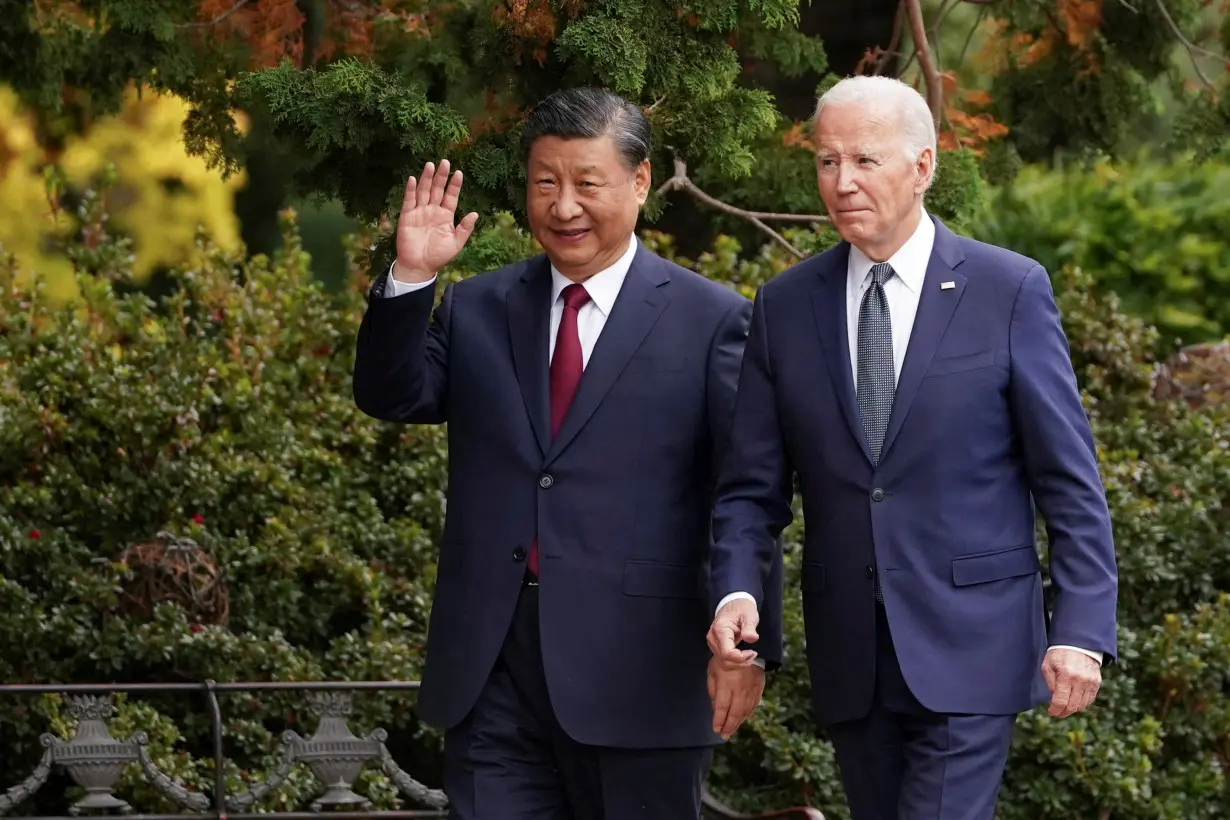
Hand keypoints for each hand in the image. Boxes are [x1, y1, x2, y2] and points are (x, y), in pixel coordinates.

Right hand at [394, 159, 478, 281]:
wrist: (419, 266)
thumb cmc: (438, 256)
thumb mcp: (456, 243)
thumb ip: (465, 228)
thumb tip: (475, 213)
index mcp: (445, 216)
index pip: (451, 197)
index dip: (454, 185)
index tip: (459, 173)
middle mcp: (433, 210)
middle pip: (437, 190)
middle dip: (441, 176)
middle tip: (445, 162)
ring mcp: (419, 212)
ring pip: (424, 191)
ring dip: (427, 178)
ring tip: (430, 165)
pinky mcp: (407, 216)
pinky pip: (409, 201)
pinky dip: (411, 190)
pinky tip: (414, 179)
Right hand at [706, 598, 759, 667]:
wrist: (733, 603)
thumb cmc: (742, 608)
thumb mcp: (749, 615)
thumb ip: (749, 627)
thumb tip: (752, 639)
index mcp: (720, 629)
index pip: (727, 653)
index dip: (741, 657)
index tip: (753, 652)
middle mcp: (713, 638)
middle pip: (724, 660)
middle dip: (740, 662)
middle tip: (753, 654)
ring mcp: (712, 642)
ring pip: (723, 662)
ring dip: (737, 664)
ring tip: (749, 655)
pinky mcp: (715, 646)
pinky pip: (723, 660)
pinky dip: (734, 662)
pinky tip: (743, 656)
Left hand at [707, 656, 764, 739]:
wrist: (747, 649)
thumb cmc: (724, 660)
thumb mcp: (712, 671)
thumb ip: (713, 690)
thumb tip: (714, 708)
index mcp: (726, 684)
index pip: (722, 708)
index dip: (719, 720)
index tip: (715, 729)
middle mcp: (740, 690)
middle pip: (734, 713)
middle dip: (728, 726)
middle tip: (724, 735)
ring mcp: (751, 690)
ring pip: (744, 712)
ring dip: (737, 723)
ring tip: (731, 731)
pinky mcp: (759, 689)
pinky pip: (753, 706)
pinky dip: (746, 715)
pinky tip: (741, 720)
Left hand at [1042, 647, 1101, 717]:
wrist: (1078, 643)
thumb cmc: (1059, 654)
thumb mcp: (1048, 665)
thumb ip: (1050, 683)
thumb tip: (1054, 699)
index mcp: (1066, 675)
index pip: (1061, 701)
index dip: (1055, 710)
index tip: (1051, 712)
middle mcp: (1080, 680)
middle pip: (1072, 706)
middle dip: (1063, 712)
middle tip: (1057, 713)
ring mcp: (1090, 682)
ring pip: (1082, 705)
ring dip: (1072, 709)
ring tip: (1064, 708)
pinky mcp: (1097, 682)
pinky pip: (1090, 699)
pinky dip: (1082, 704)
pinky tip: (1074, 702)